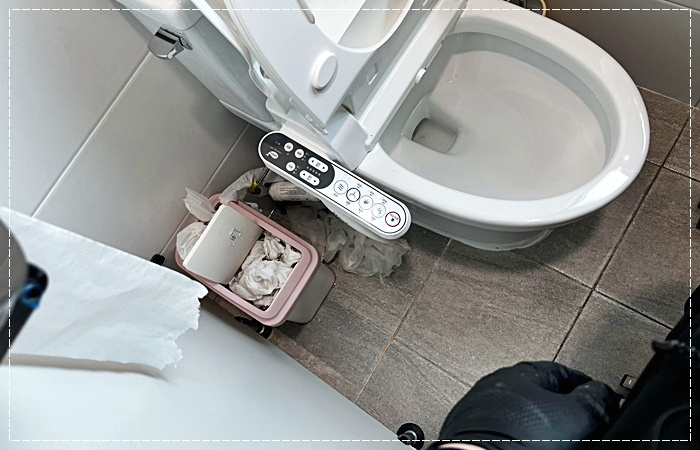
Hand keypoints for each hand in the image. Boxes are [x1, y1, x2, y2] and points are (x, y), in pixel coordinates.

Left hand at [436, 361, 619, 449]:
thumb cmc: (520, 439)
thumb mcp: (577, 417)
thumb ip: (595, 400)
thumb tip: (604, 394)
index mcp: (523, 372)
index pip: (566, 374)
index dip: (587, 391)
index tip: (599, 406)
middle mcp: (498, 385)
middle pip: (542, 394)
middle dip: (561, 410)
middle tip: (578, 431)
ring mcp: (481, 410)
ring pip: (521, 415)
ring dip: (537, 426)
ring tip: (552, 443)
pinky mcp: (469, 433)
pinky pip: (503, 432)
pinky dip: (517, 437)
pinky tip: (525, 447)